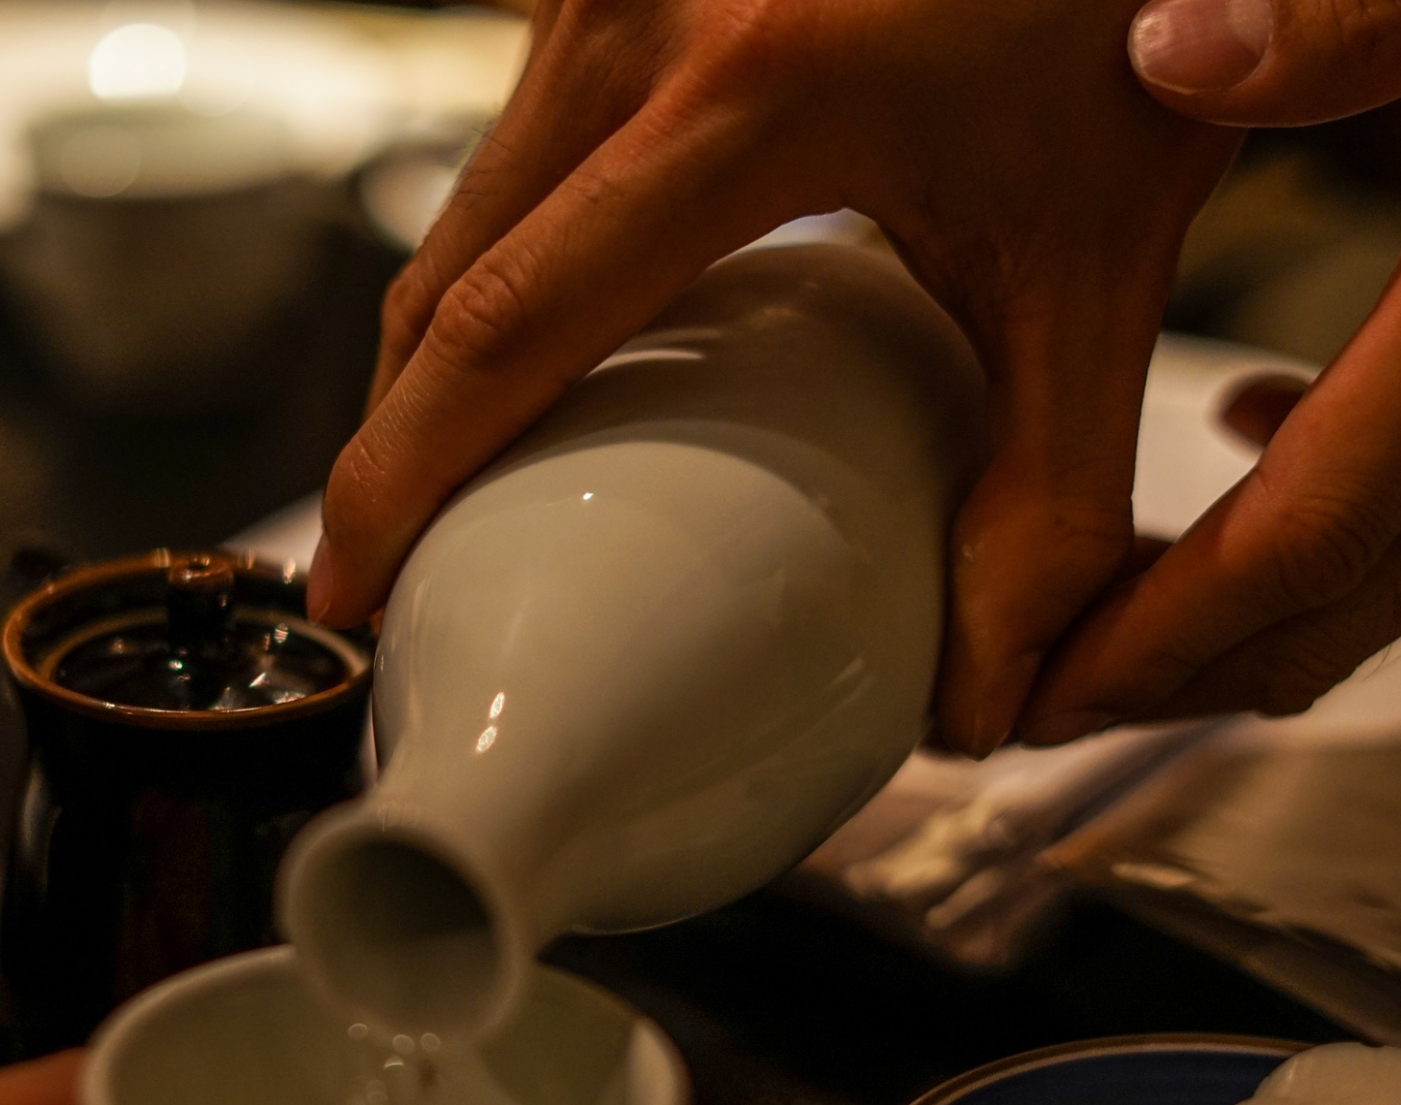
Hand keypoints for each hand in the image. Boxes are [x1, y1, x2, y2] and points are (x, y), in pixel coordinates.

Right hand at [308, 0, 1240, 755]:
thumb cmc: (1106, 4)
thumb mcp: (1095, 257)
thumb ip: (1052, 489)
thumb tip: (984, 688)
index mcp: (744, 91)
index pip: (504, 326)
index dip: (400, 478)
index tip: (346, 584)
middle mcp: (637, 12)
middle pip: (437, 275)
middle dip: (391, 438)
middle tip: (382, 567)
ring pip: (461, 207)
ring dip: (438, 354)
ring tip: (451, 478)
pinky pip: (511, 150)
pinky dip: (496, 266)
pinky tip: (534, 350)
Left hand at [1010, 0, 1400, 738]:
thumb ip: (1354, 17)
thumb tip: (1177, 47)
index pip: (1307, 541)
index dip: (1165, 638)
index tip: (1052, 689)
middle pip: (1349, 599)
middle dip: (1192, 664)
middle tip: (1058, 694)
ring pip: (1399, 569)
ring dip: (1254, 595)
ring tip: (1124, 600)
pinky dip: (1330, 489)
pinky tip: (1257, 419)